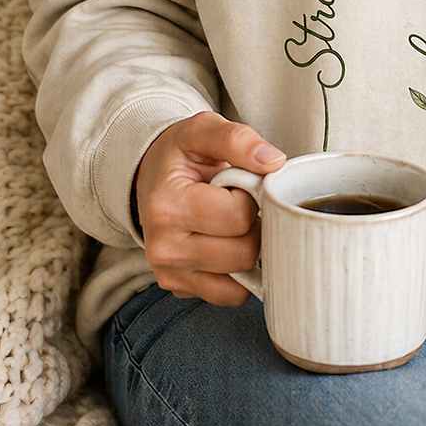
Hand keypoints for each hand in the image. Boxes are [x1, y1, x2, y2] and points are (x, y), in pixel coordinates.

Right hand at [135, 111, 285, 305]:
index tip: (239, 184)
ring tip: (233, 224)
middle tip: (240, 204)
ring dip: (250, 249)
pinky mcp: (180, 289)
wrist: (153, 178)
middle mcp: (163, 247)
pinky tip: (231, 246)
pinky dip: (242, 274)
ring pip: (242, 277)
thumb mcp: (203, 130)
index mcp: (166, 206)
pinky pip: (232, 295)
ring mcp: (170, 273)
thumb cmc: (182, 155)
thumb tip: (272, 162)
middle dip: (254, 225)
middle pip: (244, 251)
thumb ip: (236, 139)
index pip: (238, 216)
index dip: (252, 197)